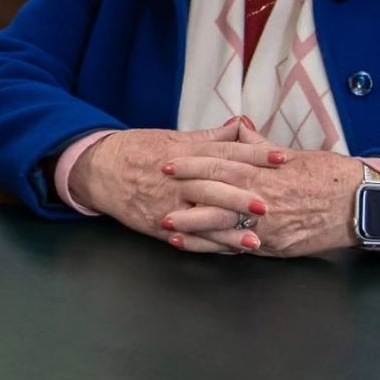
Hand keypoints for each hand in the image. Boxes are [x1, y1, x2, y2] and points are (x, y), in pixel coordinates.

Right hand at [69, 119, 282, 253]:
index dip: (254, 156)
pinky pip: (186, 237)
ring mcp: (166, 204)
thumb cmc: (137, 150)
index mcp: (183, 152)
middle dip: (241, 197)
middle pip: (212, 186)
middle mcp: (176, 179)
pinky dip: (207, 245)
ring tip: (254, 240)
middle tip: (269, 204)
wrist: (97, 169)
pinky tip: (228, 251)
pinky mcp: (157, 224)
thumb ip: (209, 138)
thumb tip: (241, 128)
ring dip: (228, 230)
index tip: (281, 159)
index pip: (224, 152)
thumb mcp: (171, 137)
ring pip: (200, 217)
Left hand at [161, 130, 361, 256]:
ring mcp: (270, 226)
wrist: (363, 204)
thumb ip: (259, 146)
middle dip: (187, 194)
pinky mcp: (276, 246)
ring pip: (225, 226)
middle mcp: (266, 199)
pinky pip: (240, 247)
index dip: (195, 164)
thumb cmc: (329, 176)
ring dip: (194, 226)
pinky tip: (196, 246)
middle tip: (159, 191)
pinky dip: (216, 247)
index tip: (172, 163)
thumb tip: (237, 129)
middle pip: (218, 195)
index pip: (223, 164)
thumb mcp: (294, 154)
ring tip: (168, 225)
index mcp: (268, 172)